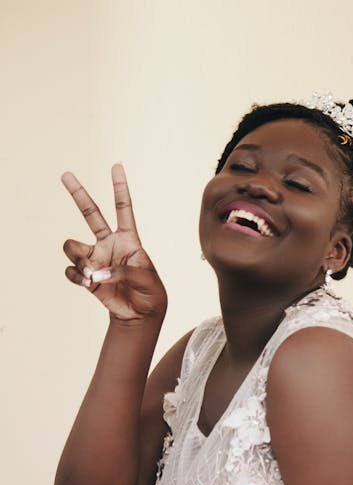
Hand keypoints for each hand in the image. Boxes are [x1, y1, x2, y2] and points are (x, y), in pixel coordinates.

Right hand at [61, 164, 166, 321]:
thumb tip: (96, 272)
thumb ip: (124, 271)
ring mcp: (95, 259)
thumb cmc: (150, 293)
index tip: (117, 166)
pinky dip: (77, 277)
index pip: (123, 209)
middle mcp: (109, 244)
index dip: (120, 188)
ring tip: (92, 274)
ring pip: (72, 246)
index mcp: (129, 239)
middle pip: (91, 213)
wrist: (140, 315)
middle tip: (66, 174)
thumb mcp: (147, 279)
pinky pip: (71, 271)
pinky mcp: (86, 276)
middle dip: (78, 193)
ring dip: (77, 258)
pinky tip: (89, 283)